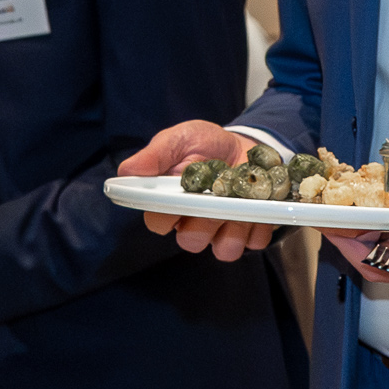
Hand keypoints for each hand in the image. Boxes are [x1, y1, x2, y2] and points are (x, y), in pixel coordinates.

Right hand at [117, 121, 282, 262]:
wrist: (248, 145)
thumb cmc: (207, 144)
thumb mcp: (180, 139)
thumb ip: (155, 155)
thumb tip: (127, 171)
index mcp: (171, 203)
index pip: (157, 223)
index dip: (166, 213)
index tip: (178, 194)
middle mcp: (194, 222)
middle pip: (190, 241)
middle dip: (204, 220)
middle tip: (213, 195)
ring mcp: (223, 229)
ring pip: (224, 249)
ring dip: (234, 225)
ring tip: (241, 199)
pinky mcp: (251, 232)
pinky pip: (255, 242)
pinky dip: (260, 222)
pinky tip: (259, 201)